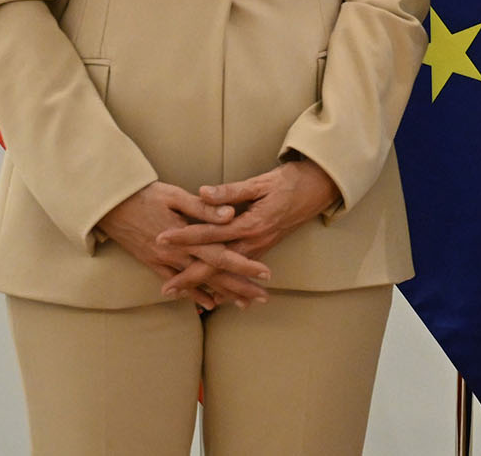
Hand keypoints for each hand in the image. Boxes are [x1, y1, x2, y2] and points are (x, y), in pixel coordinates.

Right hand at [97, 182, 267, 308]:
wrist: (109, 206)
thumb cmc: (145, 195)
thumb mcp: (175, 195)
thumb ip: (203, 207)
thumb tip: (230, 215)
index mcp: (186, 237)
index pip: (221, 255)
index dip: (244, 265)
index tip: (265, 274)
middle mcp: (175, 255)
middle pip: (214, 275)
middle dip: (239, 288)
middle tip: (263, 299)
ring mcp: (163, 262)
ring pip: (198, 283)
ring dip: (222, 294)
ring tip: (244, 304)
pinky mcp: (152, 264)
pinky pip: (176, 284)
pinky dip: (193, 295)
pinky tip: (209, 304)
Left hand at [154, 158, 339, 298]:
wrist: (320, 188)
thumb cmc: (291, 181)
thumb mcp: (261, 182)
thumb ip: (231, 191)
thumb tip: (202, 193)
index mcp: (251, 223)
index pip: (210, 233)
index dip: (184, 237)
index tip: (161, 240)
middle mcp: (255, 241)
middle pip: (217, 264)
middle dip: (190, 277)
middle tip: (166, 289)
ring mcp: (261, 247)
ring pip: (230, 273)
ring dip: (208, 286)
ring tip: (185, 297)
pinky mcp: (265, 248)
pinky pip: (242, 272)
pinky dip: (229, 286)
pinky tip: (219, 298)